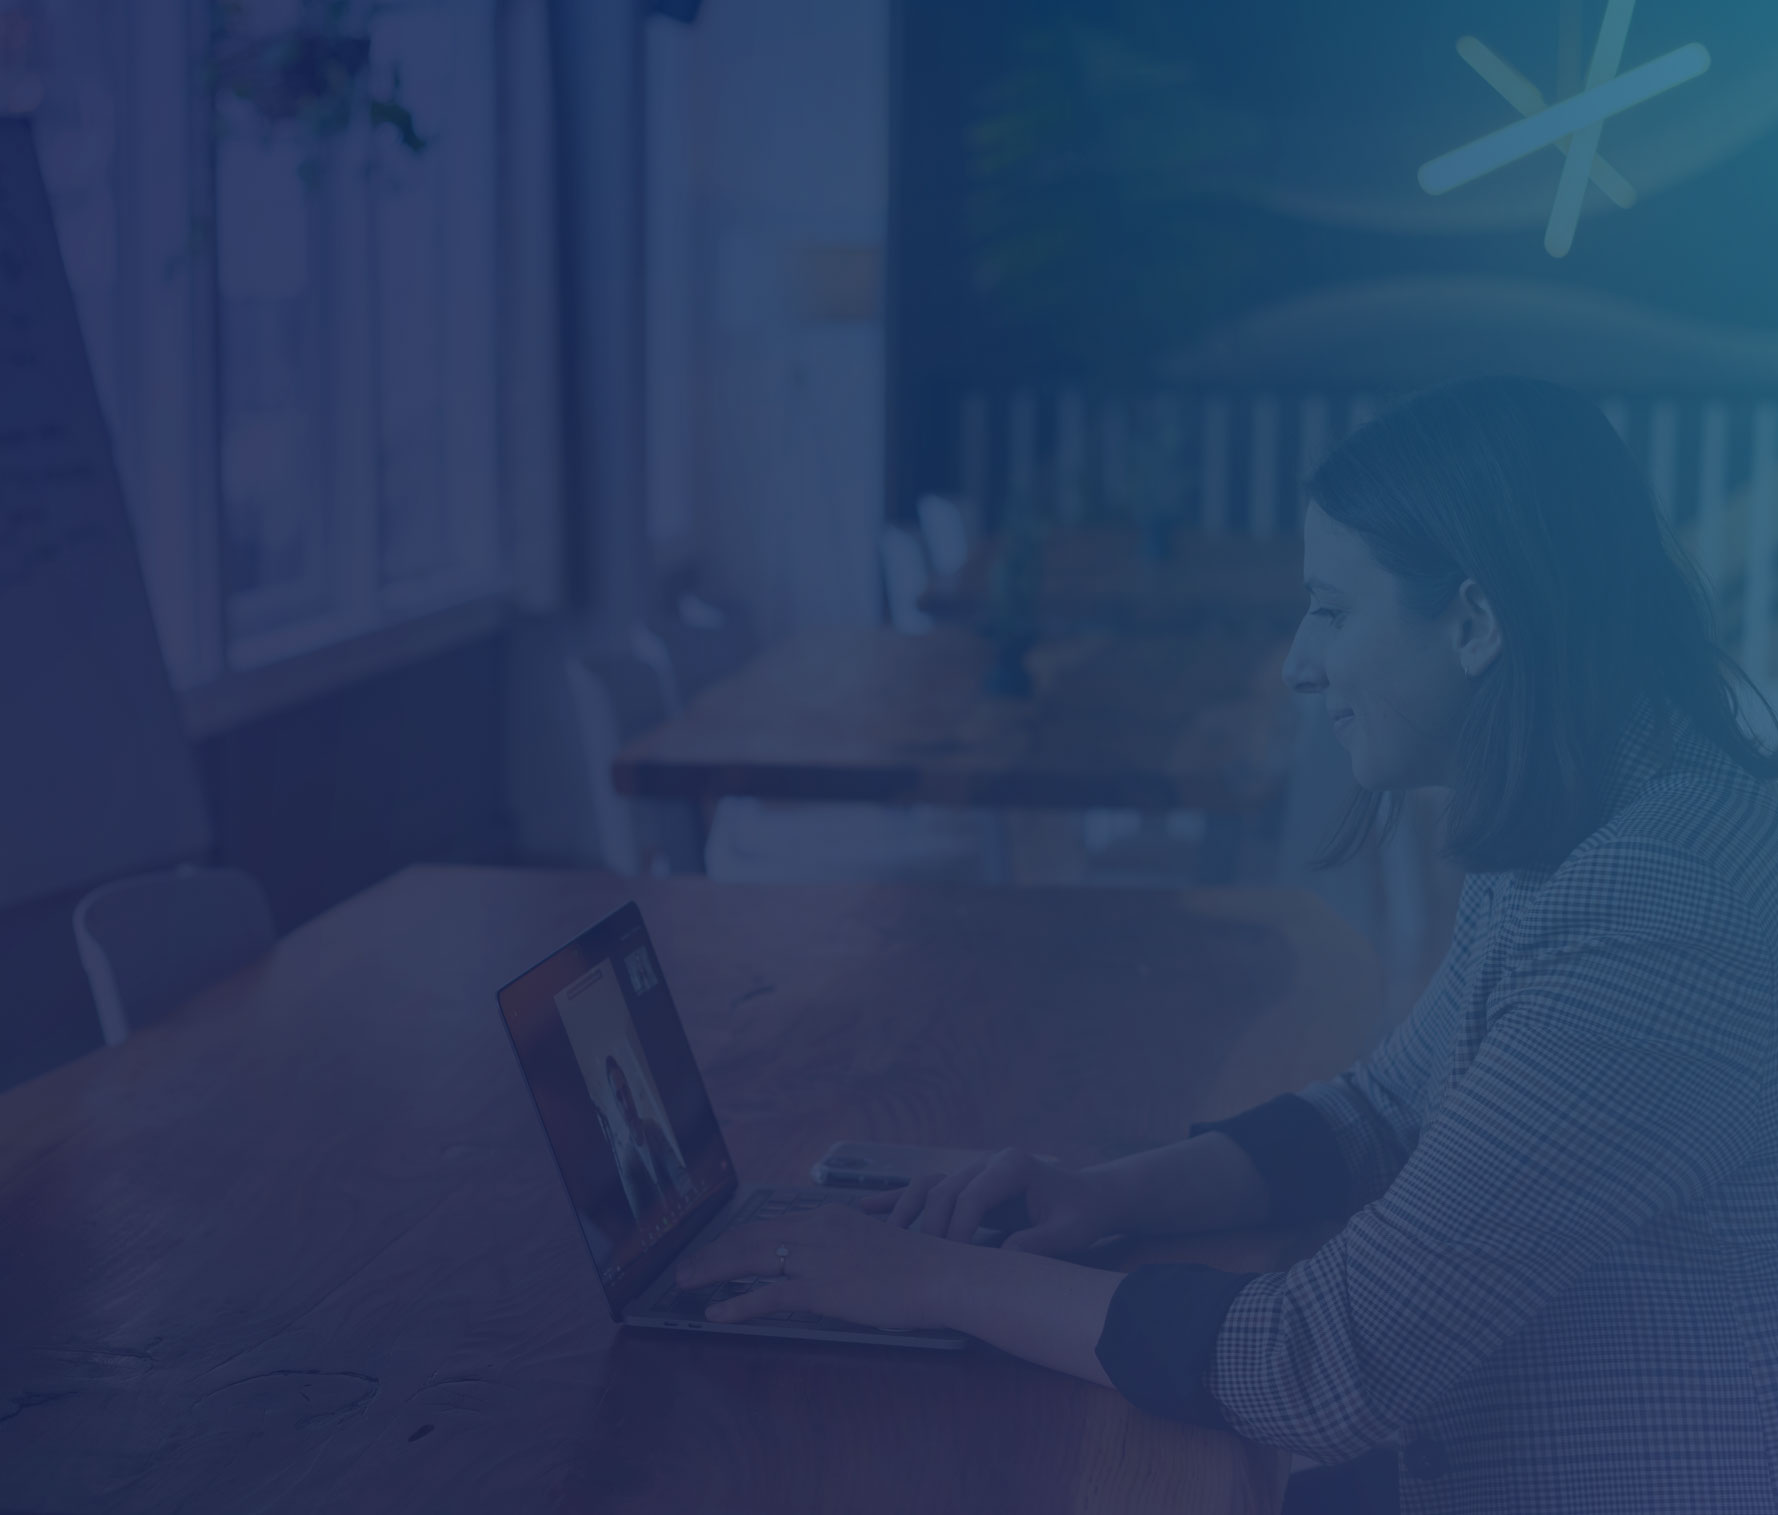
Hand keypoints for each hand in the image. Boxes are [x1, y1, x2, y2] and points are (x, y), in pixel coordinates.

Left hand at [673, 1204, 971, 1329]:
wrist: (941, 1274)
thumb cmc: (919, 1266)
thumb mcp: (876, 1245)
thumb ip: (846, 1249)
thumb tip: (832, 1264)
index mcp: (829, 1217)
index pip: (771, 1225)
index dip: (737, 1238)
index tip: (716, 1250)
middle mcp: (816, 1229)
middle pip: (751, 1237)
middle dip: (713, 1252)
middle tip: (686, 1268)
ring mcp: (816, 1258)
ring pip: (749, 1259)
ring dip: (712, 1271)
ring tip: (685, 1285)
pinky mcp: (821, 1288)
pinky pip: (768, 1296)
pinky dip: (737, 1304)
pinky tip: (715, 1314)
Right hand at [862, 1147, 1117, 1255]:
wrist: (1087, 1198)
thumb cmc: (1080, 1216)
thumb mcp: (1068, 1233)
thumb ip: (1038, 1244)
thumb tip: (1003, 1259)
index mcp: (1012, 1165)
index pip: (971, 1195)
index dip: (958, 1229)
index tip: (954, 1262)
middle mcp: (987, 1161)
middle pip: (944, 1190)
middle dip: (931, 1227)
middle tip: (924, 1264)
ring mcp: (973, 1170)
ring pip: (928, 1185)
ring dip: (904, 1210)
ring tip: (885, 1239)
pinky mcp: (965, 1184)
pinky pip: (926, 1188)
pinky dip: (899, 1199)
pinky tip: (867, 1209)